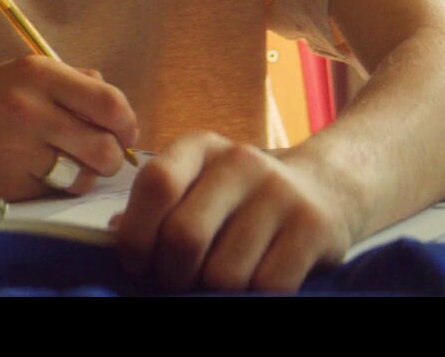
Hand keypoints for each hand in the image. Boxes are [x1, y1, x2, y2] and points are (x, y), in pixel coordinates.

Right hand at [0, 55, 136, 200]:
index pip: (110, 102)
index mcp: (39, 74)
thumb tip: (117, 105)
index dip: (128, 123)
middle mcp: (29, 109)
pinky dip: (54, 187)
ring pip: (84, 174)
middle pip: (105, 145)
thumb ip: (72, 82)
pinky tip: (34, 174)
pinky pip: (53, 191)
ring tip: (71, 166)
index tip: (127, 134)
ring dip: (87, 175)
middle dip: (113, 156)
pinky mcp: (4, 183)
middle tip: (103, 156)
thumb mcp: (19, 74)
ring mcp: (16, 149)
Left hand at [114, 132, 355, 292]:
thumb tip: (113, 232)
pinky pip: (266, 287)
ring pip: (224, 273)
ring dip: (217, 292)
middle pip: (184, 237)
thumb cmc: (243, 199)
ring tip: (225, 280)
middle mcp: (243, 161)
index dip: (137, 235)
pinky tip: (258, 283)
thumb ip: (159, 206)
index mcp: (203, 148)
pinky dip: (255, 298)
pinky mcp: (314, 227)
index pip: (157, 183)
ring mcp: (282, 193)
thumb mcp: (200, 185)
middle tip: (182, 282)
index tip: (141, 262)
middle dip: (173, 276)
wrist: (331, 187)